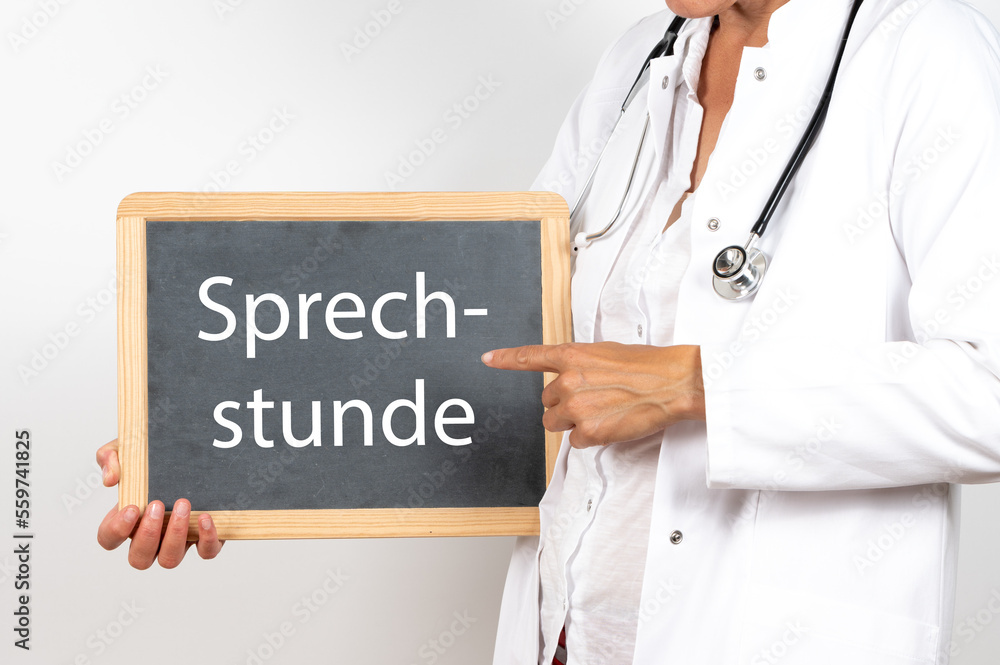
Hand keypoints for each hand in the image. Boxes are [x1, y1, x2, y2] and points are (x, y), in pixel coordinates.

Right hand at [96, 439, 223, 568]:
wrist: (192, 453)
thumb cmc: (154, 458)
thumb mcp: (127, 449)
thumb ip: (110, 457)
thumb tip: (111, 478)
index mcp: (127, 520)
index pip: (109, 539)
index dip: (116, 530)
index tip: (132, 507)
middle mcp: (152, 536)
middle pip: (139, 558)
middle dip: (148, 535)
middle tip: (157, 505)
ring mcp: (178, 540)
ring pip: (170, 560)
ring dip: (175, 535)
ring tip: (183, 504)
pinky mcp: (204, 537)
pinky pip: (206, 552)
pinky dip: (207, 539)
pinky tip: (205, 517)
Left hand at [482, 342, 704, 447]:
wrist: (672, 382)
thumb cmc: (647, 366)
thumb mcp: (606, 353)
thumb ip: (581, 364)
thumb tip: (570, 377)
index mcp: (572, 356)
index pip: (531, 357)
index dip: (506, 359)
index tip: (488, 359)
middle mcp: (568, 380)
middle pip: (547, 401)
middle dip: (564, 404)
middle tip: (594, 400)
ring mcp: (576, 407)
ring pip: (555, 423)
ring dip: (572, 422)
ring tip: (602, 412)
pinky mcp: (588, 431)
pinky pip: (575, 441)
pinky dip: (589, 438)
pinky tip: (609, 425)